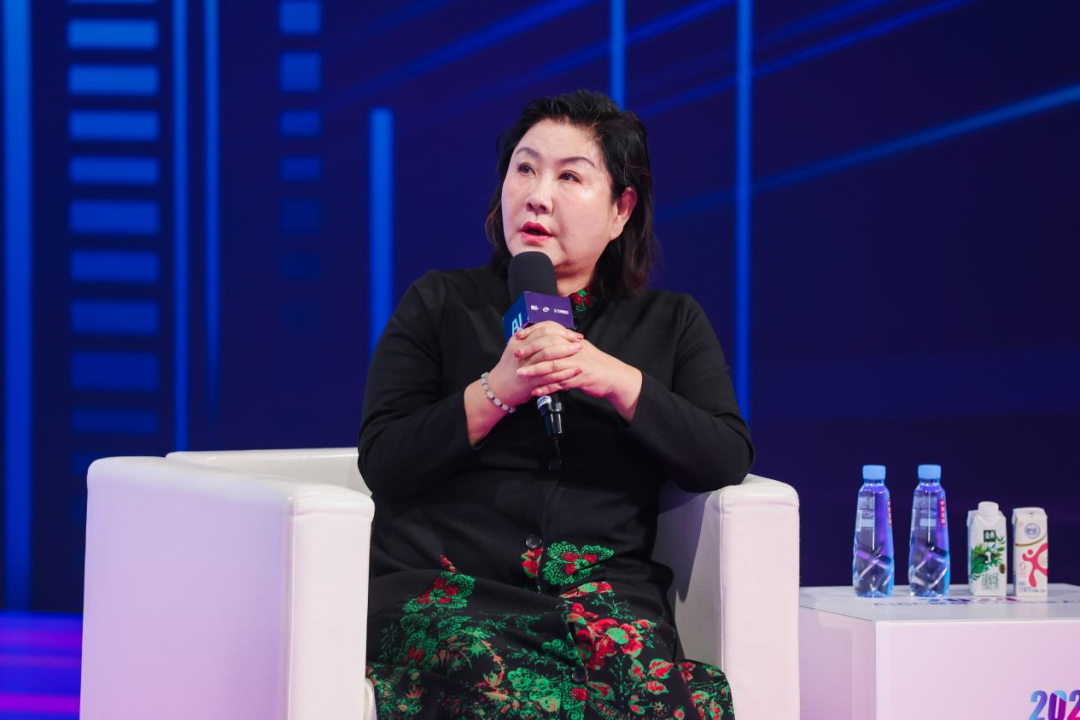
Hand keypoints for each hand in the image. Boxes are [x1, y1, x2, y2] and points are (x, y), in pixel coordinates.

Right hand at [484, 321, 584, 407]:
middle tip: (578, 342)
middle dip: (566, 340)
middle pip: (547, 341)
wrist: (498, 388)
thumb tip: (551, 330)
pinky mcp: (531, 381)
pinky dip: (565, 372)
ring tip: (579, 352)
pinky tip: (576, 370)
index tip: (572, 334)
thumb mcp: (515, 347)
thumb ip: (530, 338)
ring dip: (567, 353)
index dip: (560, 330)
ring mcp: (526, 367)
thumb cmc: (510, 368)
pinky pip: (551, 376)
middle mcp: (522, 352)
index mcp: (519, 341)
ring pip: (549, 357)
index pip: (543, 329)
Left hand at [515, 336, 642, 421]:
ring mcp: (578, 363)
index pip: (550, 330)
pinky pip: (561, 383)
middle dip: (530, 351)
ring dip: (535, 370)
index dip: (533, 331)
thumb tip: (546, 338)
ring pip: (553, 365)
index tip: (518, 336)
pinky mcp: (581, 378)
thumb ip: (564, 343)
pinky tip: (536, 391)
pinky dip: (547, 387)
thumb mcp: (580, 348)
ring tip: (521, 374)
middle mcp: (574, 349)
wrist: (615, 376)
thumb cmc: (595, 363)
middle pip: (549, 347)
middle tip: (515, 355)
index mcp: (572, 340)